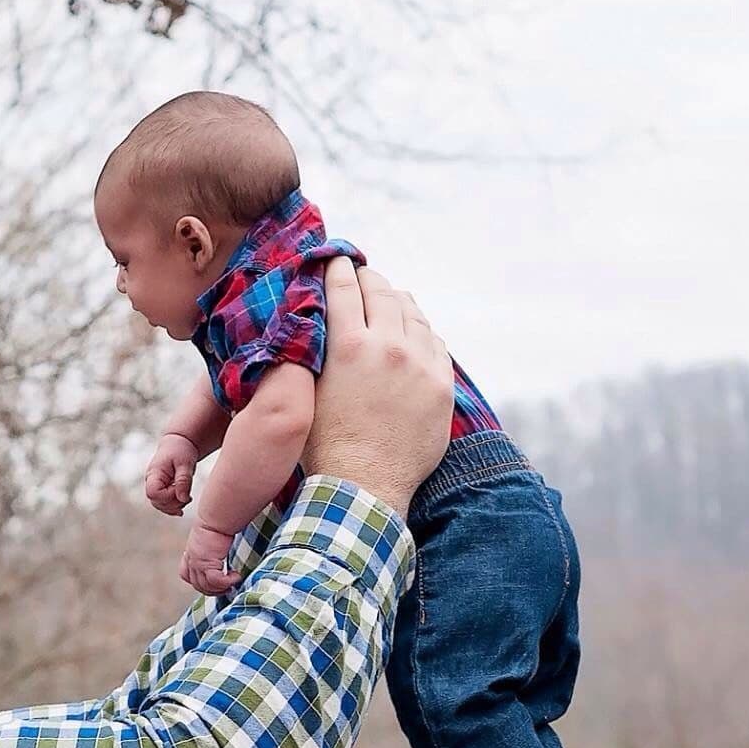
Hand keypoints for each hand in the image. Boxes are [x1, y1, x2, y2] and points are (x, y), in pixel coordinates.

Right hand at [145, 434, 197, 515]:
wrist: (179, 444)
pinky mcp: (162, 489)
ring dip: (175, 506)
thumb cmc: (181, 450)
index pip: (153, 493)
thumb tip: (183, 499)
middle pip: (156, 502)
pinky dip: (174, 506)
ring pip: (160, 505)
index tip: (181, 489)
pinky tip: (184, 502)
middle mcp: (151, 482)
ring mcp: (155, 486)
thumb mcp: (185, 463)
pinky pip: (164, 503)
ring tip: (188, 498)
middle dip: (173, 504)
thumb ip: (183, 480)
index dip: (168, 496)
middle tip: (188, 496)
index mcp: (154, 474)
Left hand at [180, 522, 240, 595]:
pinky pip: (216, 581)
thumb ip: (210, 548)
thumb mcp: (208, 538)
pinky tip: (236, 576)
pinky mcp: (206, 564)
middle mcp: (192, 560)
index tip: (210, 582)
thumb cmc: (216, 523)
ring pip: (206, 586)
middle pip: (197, 585)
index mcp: (190, 553)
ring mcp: (197, 563)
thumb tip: (221, 551)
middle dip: (212, 590)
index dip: (196, 581)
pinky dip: (227, 582)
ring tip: (233, 582)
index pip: (186, 574)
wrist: (215, 518)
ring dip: (221, 588)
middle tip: (226, 588)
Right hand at [299, 258, 454, 516]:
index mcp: (348, 346)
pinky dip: (421, 330)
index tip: (335, 259)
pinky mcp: (441, 384)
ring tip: (388, 298)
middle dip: (369, 278)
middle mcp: (388, 347)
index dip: (338, 268)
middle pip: (382, 293)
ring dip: (397, 301)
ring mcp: (420, 364)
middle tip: (361, 272)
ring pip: (413, 314)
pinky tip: (413, 331)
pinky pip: (435, 342)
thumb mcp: (307, 391)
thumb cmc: (324, 446)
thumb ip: (315, 351)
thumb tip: (312, 320)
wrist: (363, 488)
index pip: (344, 288)